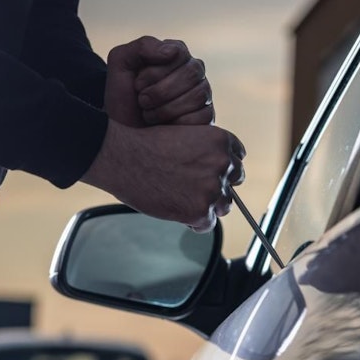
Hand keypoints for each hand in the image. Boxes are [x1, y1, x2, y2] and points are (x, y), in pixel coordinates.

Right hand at [81, 120, 245, 231]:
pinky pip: (208, 224)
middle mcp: (223, 164)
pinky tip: (178, 212)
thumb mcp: (184, 135)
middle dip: (218, 188)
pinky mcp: (200, 211)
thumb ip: (205, 152)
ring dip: (208, 207)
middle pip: (233, 184)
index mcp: (220, 142)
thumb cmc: (145, 146)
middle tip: (195, 190)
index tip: (210, 174)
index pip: (237, 159)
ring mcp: (213, 189)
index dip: (222, 168)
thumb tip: (215, 174)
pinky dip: (194, 222)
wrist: (123, 158)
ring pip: (224, 206)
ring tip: (183, 201)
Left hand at [105, 36, 213, 126]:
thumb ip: (143, 46)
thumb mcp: (121, 63)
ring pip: (198, 96)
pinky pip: (202, 117)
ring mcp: (203, 94)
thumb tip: (173, 51)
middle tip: (142, 101)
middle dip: (160, 92)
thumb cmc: (122, 97)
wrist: (124, 133)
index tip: (137, 85)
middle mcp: (194, 71)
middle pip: (191, 74)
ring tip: (149, 114)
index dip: (154, 72)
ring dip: (166, 109)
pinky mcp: (207, 116)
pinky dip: (177, 123)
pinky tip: (164, 126)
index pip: (178, 54)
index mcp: (176, 54)